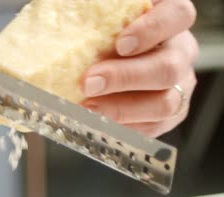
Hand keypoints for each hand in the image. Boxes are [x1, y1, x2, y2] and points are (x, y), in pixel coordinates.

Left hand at [81, 0, 198, 137]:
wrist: (105, 64)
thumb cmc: (101, 35)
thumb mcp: (101, 17)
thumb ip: (96, 17)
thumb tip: (70, 22)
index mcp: (171, 19)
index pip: (178, 15)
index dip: (153, 29)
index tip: (121, 44)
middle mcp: (181, 51)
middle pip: (169, 68)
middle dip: (125, 78)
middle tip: (89, 83)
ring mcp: (179, 85)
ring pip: (165, 102)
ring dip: (122, 109)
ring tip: (88, 108)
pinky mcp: (169, 114)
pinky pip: (153, 126)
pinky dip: (123, 126)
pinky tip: (97, 121)